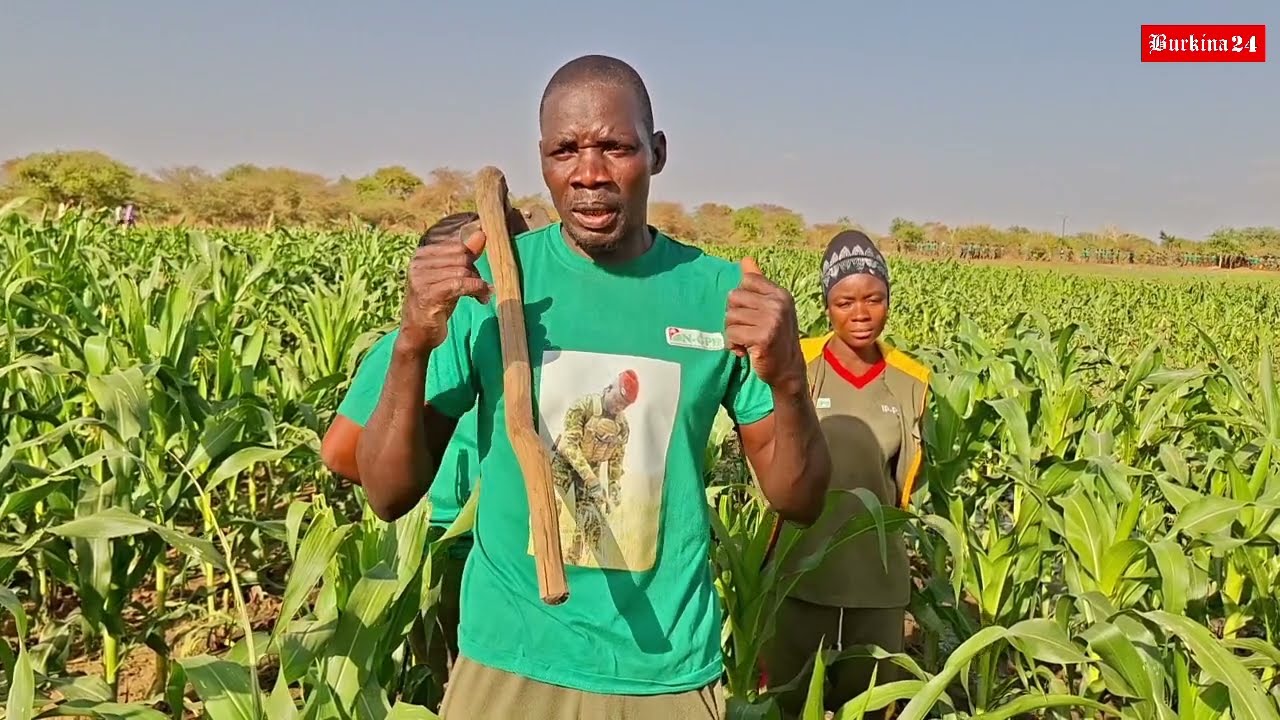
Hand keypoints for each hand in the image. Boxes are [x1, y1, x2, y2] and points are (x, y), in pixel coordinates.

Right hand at [399, 203, 532, 351]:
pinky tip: (482, 298)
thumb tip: (481, 234)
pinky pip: (461, 284)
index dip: (472, 261)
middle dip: (475, 273)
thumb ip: (465, 255)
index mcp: (422, 254)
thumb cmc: (436, 303)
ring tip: (481, 295)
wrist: (418, 334)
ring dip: (478, 284)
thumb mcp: (450, 276)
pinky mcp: (428, 294)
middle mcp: (418, 263)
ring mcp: (421, 278)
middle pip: (462, 257)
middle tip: (479, 288)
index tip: (475, 276)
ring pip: (463, 271)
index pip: (458, 246)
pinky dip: (477, 290)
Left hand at [724, 257, 805, 389]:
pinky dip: (733, 345)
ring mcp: (772, 320)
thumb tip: (745, 259)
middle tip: (746, 330)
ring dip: (733, 333)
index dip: (741, 300)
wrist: (788, 370)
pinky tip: (744, 351)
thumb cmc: (775, 338)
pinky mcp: (763, 337)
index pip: (746, 281)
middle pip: (733, 298)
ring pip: (730, 317)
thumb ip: (758, 283)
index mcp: (779, 294)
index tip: (751, 314)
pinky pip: (732, 334)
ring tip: (746, 341)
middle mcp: (778, 303)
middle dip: (734, 317)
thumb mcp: (771, 308)